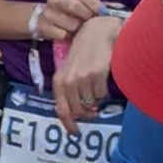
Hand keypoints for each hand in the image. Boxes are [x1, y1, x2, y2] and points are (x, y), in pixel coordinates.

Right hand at [33, 0, 102, 41]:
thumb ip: (92, 3)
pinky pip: (62, 34)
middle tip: (93, 23)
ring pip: (70, 23)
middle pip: (73, 6)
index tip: (103, 12)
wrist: (44, 20)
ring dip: (79, 29)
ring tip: (83, 30)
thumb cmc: (67, 11)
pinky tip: (72, 36)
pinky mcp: (43, 28)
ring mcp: (47, 14)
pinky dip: (70, 37)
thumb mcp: (78, 2)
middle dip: (86, 16)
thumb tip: (111, 9)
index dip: (93, 4)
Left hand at [52, 14, 119, 134]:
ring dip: (96, 98)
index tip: (75, 132)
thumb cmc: (84, 52)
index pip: (61, 110)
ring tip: (96, 83)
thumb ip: (70, 91)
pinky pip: (102, 94)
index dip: (69, 124)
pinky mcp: (96, 74)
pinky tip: (102, 78)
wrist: (98, 30)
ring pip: (92, 102)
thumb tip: (78, 114)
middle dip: (87, 111)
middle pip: (79, 110)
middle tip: (93, 107)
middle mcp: (68, 81)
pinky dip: (104, 90)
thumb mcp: (70, 70)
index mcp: (59, 81)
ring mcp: (82, 78)